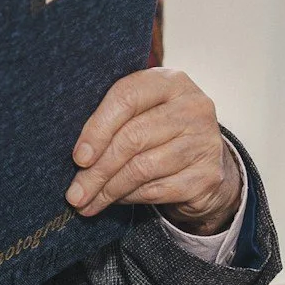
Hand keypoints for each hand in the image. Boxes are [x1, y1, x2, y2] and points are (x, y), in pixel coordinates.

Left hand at [67, 68, 240, 234]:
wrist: (208, 159)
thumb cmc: (159, 129)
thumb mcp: (141, 110)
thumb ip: (112, 117)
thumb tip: (76, 153)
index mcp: (170, 81)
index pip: (126, 98)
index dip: (97, 129)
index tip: (78, 158)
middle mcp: (193, 107)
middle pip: (133, 138)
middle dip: (97, 170)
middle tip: (75, 193)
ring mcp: (205, 142)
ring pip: (143, 168)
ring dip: (109, 189)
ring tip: (86, 202)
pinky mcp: (208, 175)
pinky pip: (158, 190)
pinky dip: (130, 198)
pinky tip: (114, 201)